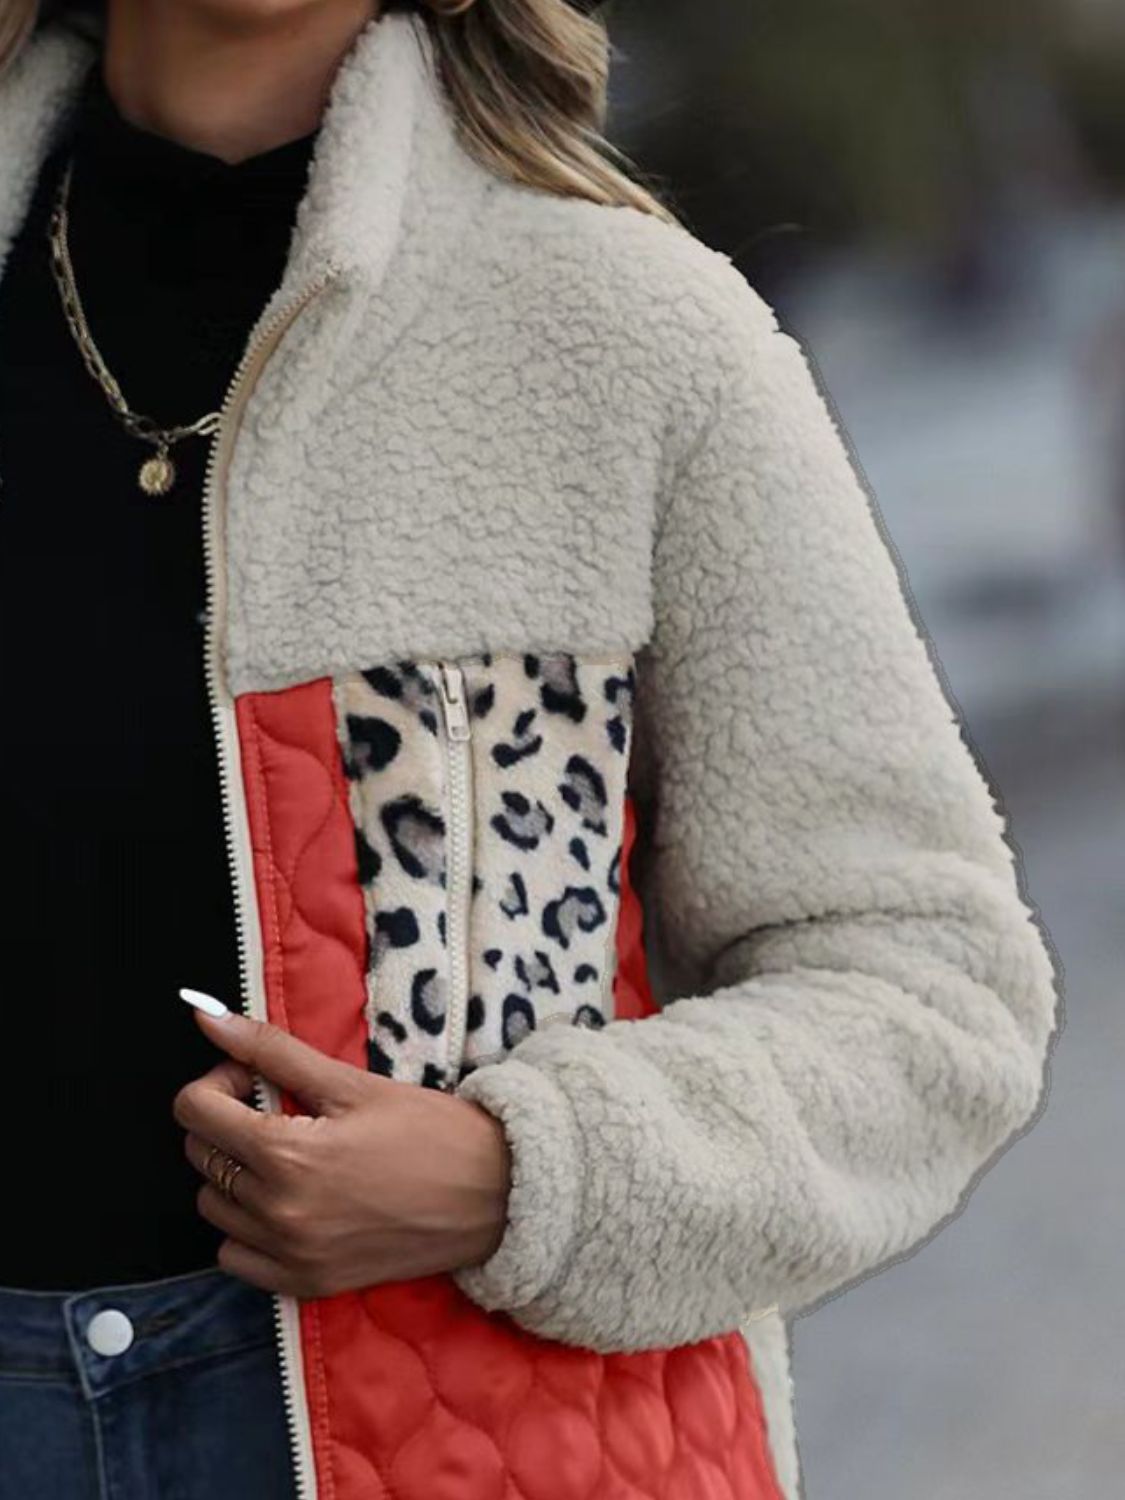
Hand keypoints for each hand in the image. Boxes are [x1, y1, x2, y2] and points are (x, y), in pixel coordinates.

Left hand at [172, 1007, 511, 1298]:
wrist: (495, 1195)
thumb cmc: (430, 1130)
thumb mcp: (350, 1082)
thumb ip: (270, 1050)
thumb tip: (205, 1014)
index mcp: (287, 1155)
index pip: (194, 1111)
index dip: (219, 1081)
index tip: (255, 1079)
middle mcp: (279, 1213)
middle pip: (199, 1156)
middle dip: (227, 1121)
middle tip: (279, 1109)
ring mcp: (291, 1255)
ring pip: (213, 1208)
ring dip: (235, 1174)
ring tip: (289, 1154)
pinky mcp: (307, 1284)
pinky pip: (235, 1257)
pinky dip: (247, 1229)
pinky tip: (289, 1201)